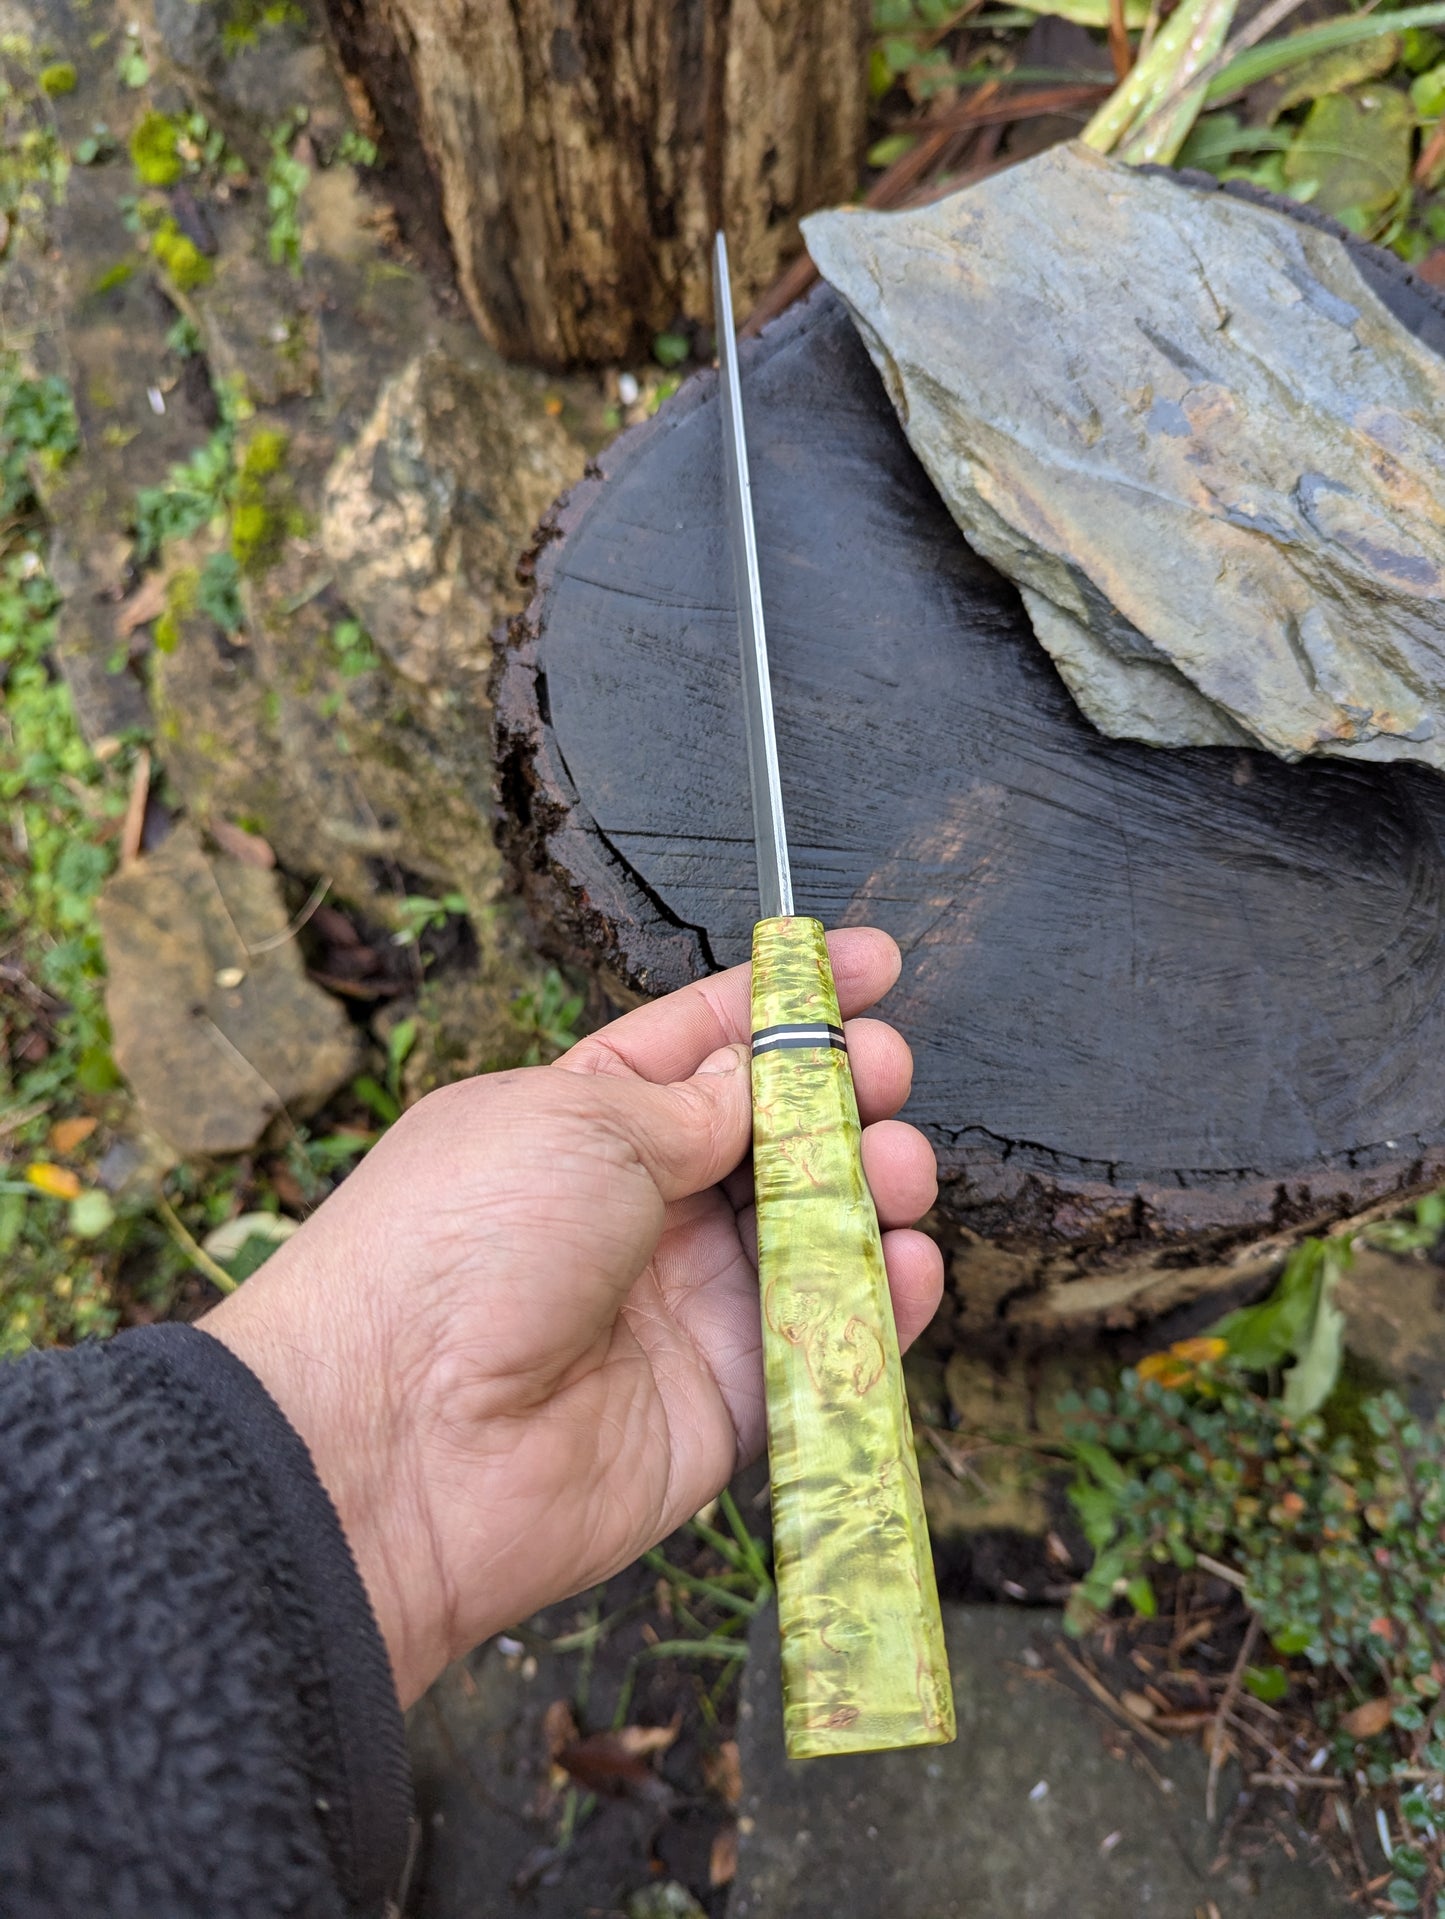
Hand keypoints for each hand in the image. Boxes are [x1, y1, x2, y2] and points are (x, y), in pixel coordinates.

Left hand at [202, 928, 942, 1707]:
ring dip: (874, 1189)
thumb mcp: (578, 1121)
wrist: (393, 1439)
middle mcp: (641, 1209)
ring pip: (816, 1232)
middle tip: (888, 1073)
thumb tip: (764, 1076)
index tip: (873, 964)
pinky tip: (907, 1261)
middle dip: (847, 1093)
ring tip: (897, 1167)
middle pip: (778, 1136)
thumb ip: (696, 1102)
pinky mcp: (725, 1401)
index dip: (789, 1000)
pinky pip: (825, 1343)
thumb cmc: (459, 1243)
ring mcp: (685, 1306)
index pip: (707, 1043)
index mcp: (586, 1119)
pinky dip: (880, 1303)